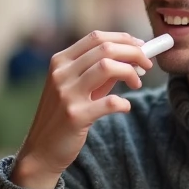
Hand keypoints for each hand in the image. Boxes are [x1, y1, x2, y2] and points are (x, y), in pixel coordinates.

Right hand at [12, 31, 152, 188]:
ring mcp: (66, 94)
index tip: (141, 46)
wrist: (42, 150)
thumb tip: (132, 57)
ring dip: (130, 72)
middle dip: (134, 53)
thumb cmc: (64, 116)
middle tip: (147, 65)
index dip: (123, 39)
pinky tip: (124, 107)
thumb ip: (99, 72)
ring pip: (107, 66)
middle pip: (105, 49)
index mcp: (60, 61)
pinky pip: (110, 102)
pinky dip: (123, 102)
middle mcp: (61, 73)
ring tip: (137, 83)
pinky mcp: (75, 116)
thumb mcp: (76, 88)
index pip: (96, 37)